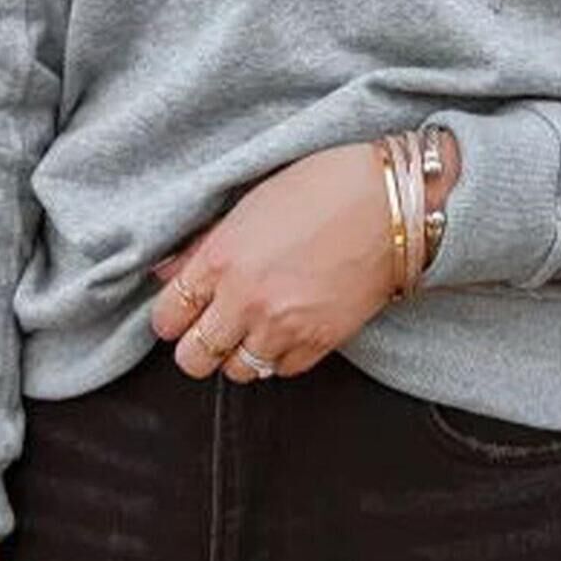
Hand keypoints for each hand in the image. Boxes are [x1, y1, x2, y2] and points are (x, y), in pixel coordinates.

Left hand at [149, 136, 455, 381]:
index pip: (169, 316)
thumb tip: (168, 271)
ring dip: (240, 353)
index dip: (171, 317)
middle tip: (211, 328)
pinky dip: (280, 356)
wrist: (391, 205)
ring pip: (237, 371)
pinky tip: (287, 328)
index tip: (180, 314)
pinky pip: (282, 370)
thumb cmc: (325, 188)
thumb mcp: (251, 204)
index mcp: (221, 260)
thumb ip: (204, 245)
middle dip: (197, 346)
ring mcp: (283, 327)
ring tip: (253, 328)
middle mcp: (245, 301)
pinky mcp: (319, 343)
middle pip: (194, 358)